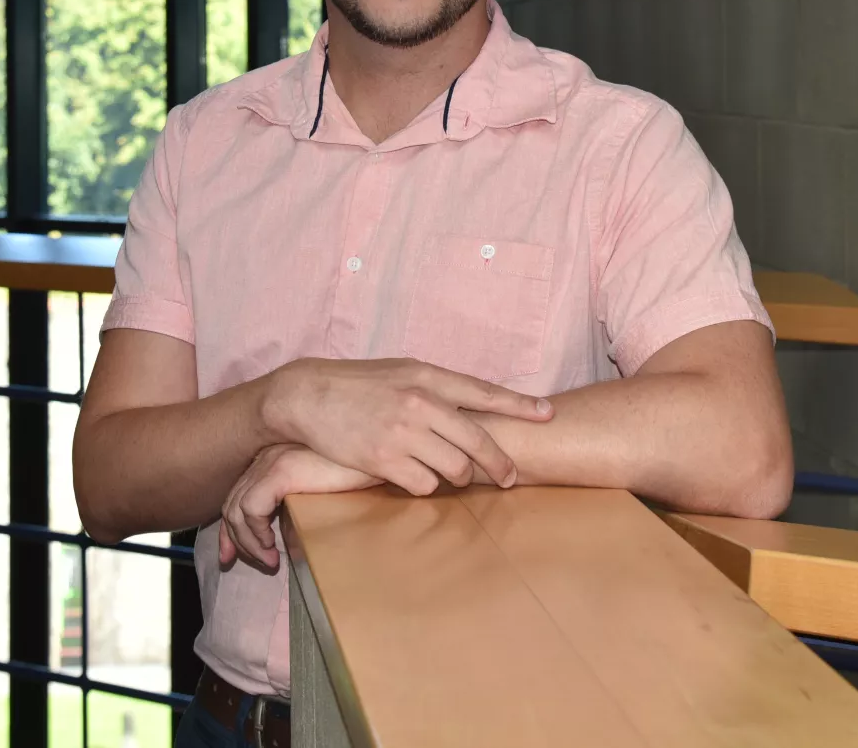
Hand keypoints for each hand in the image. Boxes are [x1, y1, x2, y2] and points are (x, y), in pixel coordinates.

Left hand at [219, 444, 377, 570]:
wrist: (377, 451)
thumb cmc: (360, 468)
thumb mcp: (324, 486)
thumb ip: (302, 498)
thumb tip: (289, 533)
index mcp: (275, 458)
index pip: (239, 495)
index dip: (233, 528)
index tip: (232, 554)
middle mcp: (268, 457)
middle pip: (233, 504)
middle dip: (233, 539)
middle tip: (239, 563)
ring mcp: (272, 462)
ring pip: (237, 510)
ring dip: (248, 542)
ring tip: (270, 561)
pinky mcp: (281, 471)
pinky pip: (251, 509)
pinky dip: (255, 533)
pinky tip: (272, 547)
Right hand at [263, 358, 552, 494]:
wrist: (309, 395)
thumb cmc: (359, 383)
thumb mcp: (401, 371)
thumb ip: (436, 387)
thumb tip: (472, 404)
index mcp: (427, 376)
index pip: (484, 392)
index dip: (519, 405)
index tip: (548, 414)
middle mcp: (420, 403)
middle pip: (477, 441)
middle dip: (499, 464)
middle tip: (509, 477)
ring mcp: (403, 433)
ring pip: (454, 469)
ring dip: (458, 477)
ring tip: (452, 476)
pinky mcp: (384, 460)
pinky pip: (424, 486)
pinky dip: (426, 487)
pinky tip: (416, 478)